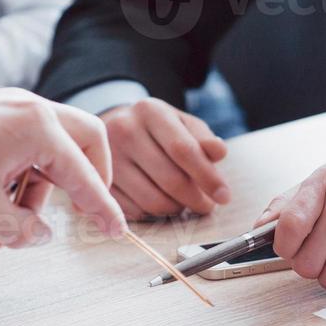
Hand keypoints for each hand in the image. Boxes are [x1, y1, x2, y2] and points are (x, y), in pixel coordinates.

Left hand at [0, 90, 126, 243]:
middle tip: (81, 210)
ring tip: (10, 216)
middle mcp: (32, 108)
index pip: (84, 174)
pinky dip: (25, 171)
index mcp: (37, 127)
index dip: (103, 207)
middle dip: (88, 178)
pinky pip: (30, 141)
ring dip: (45, 184)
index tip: (117, 230)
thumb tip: (43, 235)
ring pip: (56, 146)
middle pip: (87, 141)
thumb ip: (23, 230)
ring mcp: (14, 105)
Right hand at [101, 98, 229, 217]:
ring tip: (183, 202)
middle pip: (171, 180)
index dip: (208, 177)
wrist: (116, 128)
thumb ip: (202, 139)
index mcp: (150, 111)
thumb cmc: (158, 130)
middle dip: (196, 199)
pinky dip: (154, 214)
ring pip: (154, 201)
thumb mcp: (182, 124)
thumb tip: (219, 151)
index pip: (184, 149)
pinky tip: (160, 202)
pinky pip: (136, 211)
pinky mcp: (102, 182)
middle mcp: (124, 131)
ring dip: (177, 209)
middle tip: (207, 205)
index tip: (224, 196)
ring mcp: (108, 158)